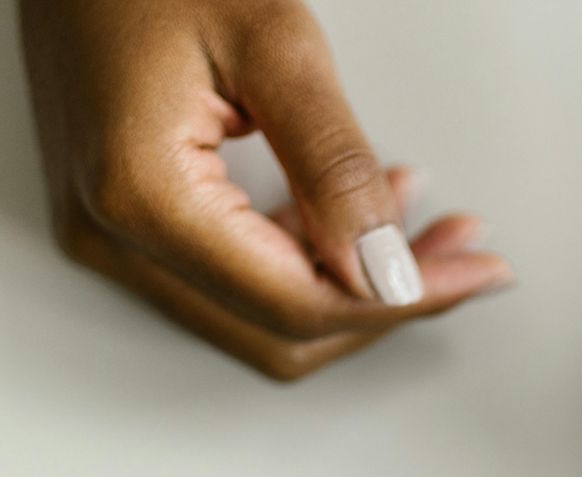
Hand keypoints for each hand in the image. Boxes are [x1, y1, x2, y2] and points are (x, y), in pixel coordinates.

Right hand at [19, 0, 513, 380]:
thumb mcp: (270, 40)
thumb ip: (334, 164)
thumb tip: (387, 267)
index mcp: (142, 197)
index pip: (298, 303)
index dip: (400, 298)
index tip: (474, 271)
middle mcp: (112, 236)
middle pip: (280, 331)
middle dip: (384, 301)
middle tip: (462, 256)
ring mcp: (108, 235)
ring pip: (258, 315)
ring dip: (348, 285)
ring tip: (423, 224)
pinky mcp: (119, 218)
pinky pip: (228, 276)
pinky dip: (302, 258)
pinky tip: (354, 215)